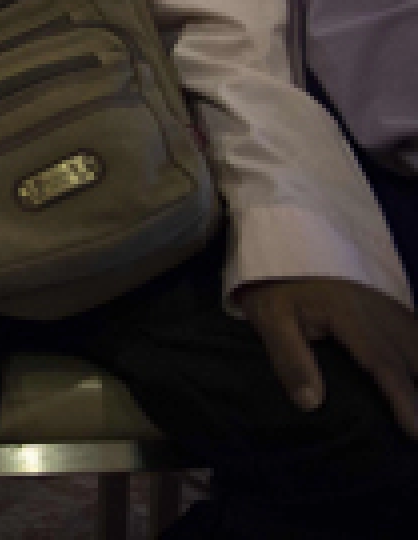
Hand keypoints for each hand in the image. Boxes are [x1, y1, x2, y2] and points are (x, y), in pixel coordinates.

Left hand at [241, 277, 417, 437]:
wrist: (280, 238)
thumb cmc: (273, 282)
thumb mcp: (269, 317)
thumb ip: (290, 359)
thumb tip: (311, 403)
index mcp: (352, 318)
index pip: (385, 365)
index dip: (404, 401)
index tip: (416, 433)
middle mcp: (380, 313)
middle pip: (416, 355)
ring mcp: (388, 306)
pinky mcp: (388, 305)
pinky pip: (416, 331)